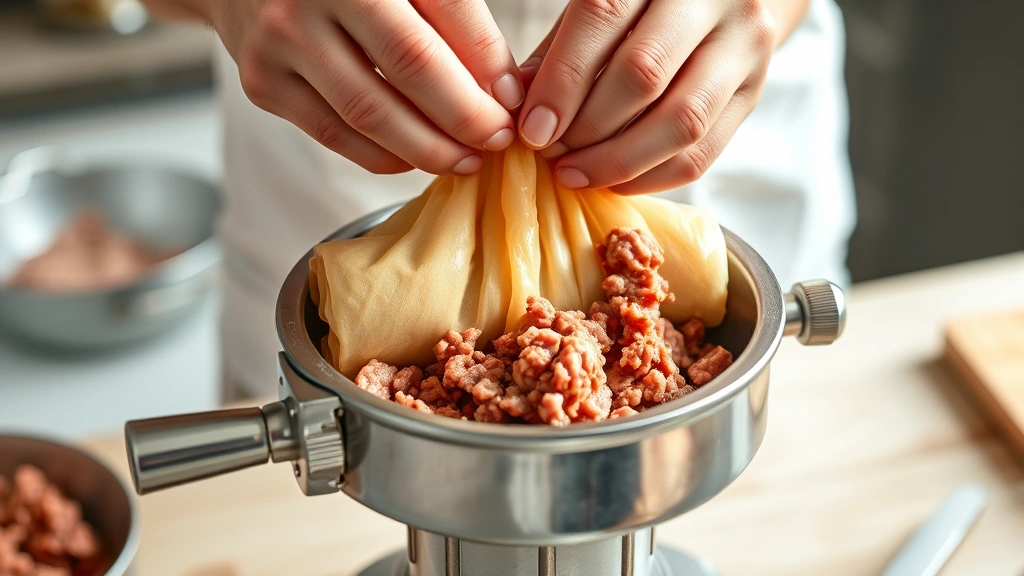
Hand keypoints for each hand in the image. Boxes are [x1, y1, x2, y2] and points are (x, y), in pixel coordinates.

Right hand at [206, 0, 523, 174]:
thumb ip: (453, 15)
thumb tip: (502, 89)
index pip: (447, 10)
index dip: (488, 62)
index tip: (515, 102)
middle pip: (411, 66)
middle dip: (466, 114)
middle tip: (498, 140)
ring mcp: (280, 41)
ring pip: (371, 114)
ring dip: (429, 147)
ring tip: (466, 159)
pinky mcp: (262, 84)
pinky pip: (335, 135)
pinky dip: (384, 155)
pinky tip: (416, 156)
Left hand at [517, 0, 779, 193]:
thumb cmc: (648, 1)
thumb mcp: (602, 2)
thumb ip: (563, 48)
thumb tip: (523, 110)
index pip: (605, 16)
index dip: (563, 80)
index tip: (532, 129)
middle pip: (645, 74)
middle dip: (588, 127)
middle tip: (551, 155)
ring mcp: (744, 47)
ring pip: (681, 122)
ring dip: (618, 161)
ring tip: (575, 174)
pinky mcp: (754, 93)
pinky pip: (703, 153)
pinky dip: (651, 177)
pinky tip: (614, 181)